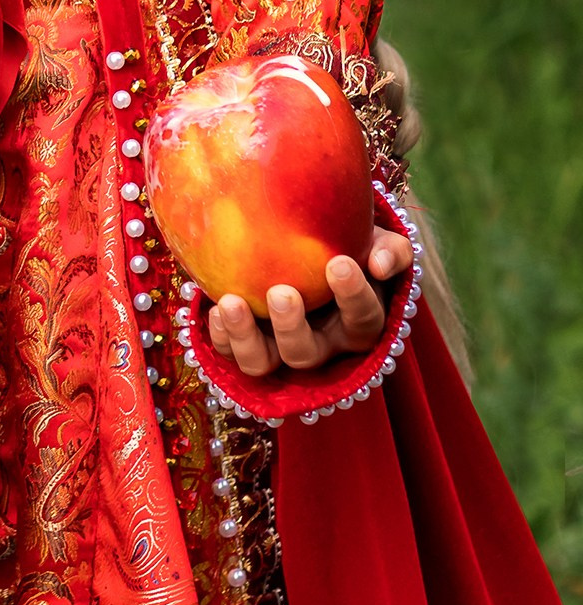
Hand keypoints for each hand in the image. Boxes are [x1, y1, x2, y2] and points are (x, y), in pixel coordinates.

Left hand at [207, 229, 413, 375]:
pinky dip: (221, 336)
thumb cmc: (349, 246)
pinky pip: (231, 352)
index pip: (363, 318)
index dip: (353, 295)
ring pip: (264, 362)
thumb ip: (389, 250)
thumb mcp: (374, 242)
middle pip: (306, 353)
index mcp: (357, 322)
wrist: (314, 248)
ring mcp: (281, 347)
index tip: (338, 263)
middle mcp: (321, 343)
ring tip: (231, 303)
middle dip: (291, 327)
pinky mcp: (250, 342)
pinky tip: (215, 308)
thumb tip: (380, 263)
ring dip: (245, 338)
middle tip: (280, 292)